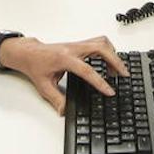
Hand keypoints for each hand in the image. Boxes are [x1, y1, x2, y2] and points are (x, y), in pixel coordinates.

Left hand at [0, 35, 128, 113]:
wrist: (29, 53)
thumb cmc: (35, 65)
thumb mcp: (44, 86)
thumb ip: (56, 99)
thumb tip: (65, 111)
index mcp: (64, 59)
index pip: (87, 70)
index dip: (100, 81)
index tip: (110, 91)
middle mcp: (73, 49)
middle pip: (101, 48)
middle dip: (115, 61)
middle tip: (124, 75)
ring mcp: (77, 44)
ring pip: (101, 42)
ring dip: (113, 54)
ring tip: (117, 70)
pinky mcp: (79, 45)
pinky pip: (98, 43)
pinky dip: (108, 51)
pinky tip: (109, 63)